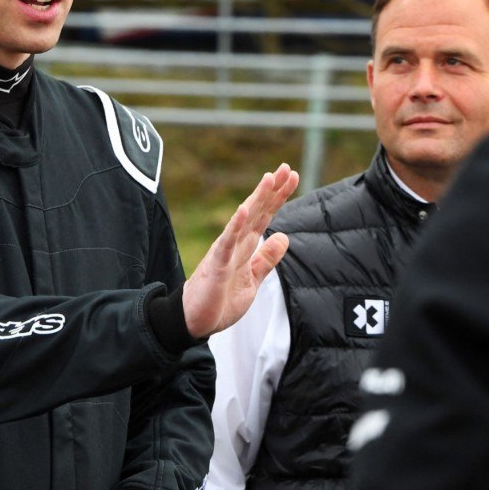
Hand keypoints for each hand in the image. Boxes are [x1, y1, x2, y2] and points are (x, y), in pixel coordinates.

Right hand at [182, 163, 298, 337]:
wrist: (195, 321)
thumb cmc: (220, 301)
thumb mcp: (252, 280)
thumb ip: (266, 259)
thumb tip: (284, 237)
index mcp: (245, 247)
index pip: (265, 216)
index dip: (278, 197)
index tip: (293, 176)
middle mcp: (236, 244)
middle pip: (258, 212)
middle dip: (273, 190)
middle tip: (288, 168)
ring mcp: (225, 252)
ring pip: (244, 221)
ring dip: (257, 199)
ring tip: (269, 178)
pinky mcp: (217, 265)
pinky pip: (227, 242)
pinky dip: (236, 225)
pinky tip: (244, 209)